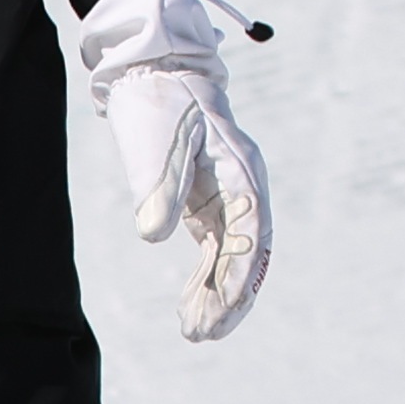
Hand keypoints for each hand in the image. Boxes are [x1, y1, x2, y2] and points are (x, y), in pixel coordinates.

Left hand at [69, 0, 271, 342]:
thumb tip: (153, 236)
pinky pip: (212, 250)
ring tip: (196, 334)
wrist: (152, 69)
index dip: (241, 270)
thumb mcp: (159, 141)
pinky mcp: (205, 203)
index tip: (226, 304)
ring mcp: (226, 197)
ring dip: (216, 295)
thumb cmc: (161, 99)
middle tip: (205, 334)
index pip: (251, 230)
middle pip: (246, 252)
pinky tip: (190, 309)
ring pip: (230, 257)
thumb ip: (160, 188)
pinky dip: (202, 279)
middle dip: (229, 296)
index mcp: (242, 169)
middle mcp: (242, 187)